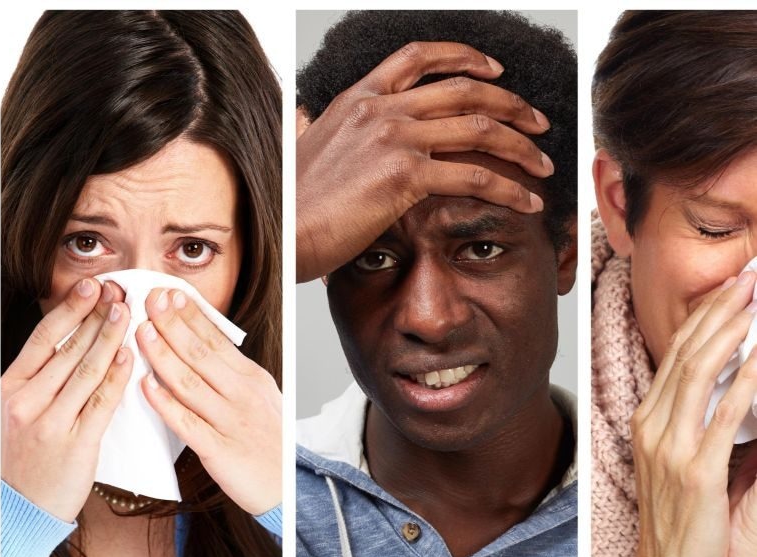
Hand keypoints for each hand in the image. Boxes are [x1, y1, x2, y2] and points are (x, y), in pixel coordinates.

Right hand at [2, 279, 132, 521]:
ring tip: (128, 313)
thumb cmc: (22, 460)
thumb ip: (37, 380)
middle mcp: (25, 402)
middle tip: (121, 290)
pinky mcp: (76, 444)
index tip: (91, 286)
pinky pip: (101, 403)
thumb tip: (70, 340)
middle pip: (68, 349)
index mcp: (8, 389)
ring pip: (86, 371)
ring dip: (110, 338)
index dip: (70, 309)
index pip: (43, 339)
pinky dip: (117, 377)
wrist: (18, 511)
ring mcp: (50, 423)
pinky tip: (130, 357)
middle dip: (97, 315)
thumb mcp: (14, 413)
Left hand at [138, 288, 280, 515]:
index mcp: (252, 379)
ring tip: (140, 333)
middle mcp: (242, 395)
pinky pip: (187, 423)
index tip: (169, 294)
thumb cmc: (270, 442)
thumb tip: (202, 344)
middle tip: (148, 300)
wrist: (288, 487)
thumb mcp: (261, 399)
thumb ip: (232, 374)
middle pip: (201, 354)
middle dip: (172, 324)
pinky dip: (165, 404)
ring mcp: (230, 422)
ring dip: (162, 356)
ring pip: (190, 383)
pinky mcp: (219, 450)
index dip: (190, 316)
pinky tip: (145, 386)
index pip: (217, 340)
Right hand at [296, 41, 551, 281]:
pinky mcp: (404, 176)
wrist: (279, 232)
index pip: (418, 58)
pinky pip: (475, 176)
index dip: (465, 58)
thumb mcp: (300, 150)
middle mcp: (380, 109)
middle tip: (537, 123)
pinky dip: (510, 189)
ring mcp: (394, 138)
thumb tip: (304, 117)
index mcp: (357, 100)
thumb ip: (312, 127)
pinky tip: (528, 202)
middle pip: (465, 90)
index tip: (494, 73)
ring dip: (521, 145)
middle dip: (511, 104)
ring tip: (543, 165)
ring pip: (479, 128)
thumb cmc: (288, 205)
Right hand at [613, 271, 756, 556]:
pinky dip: (748, 382)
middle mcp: (654, 426)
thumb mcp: (681, 462)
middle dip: (723, 310)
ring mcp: (671, 446)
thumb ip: (706, 422)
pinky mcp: (696, 470)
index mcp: (648, 420)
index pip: (678, 356)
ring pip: (702, 373)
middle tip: (751, 277)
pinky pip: (726, 415)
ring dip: (733, 332)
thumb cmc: (678, 522)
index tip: (733, 288)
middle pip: (688, 354)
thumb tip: (743, 388)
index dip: (707, 317)